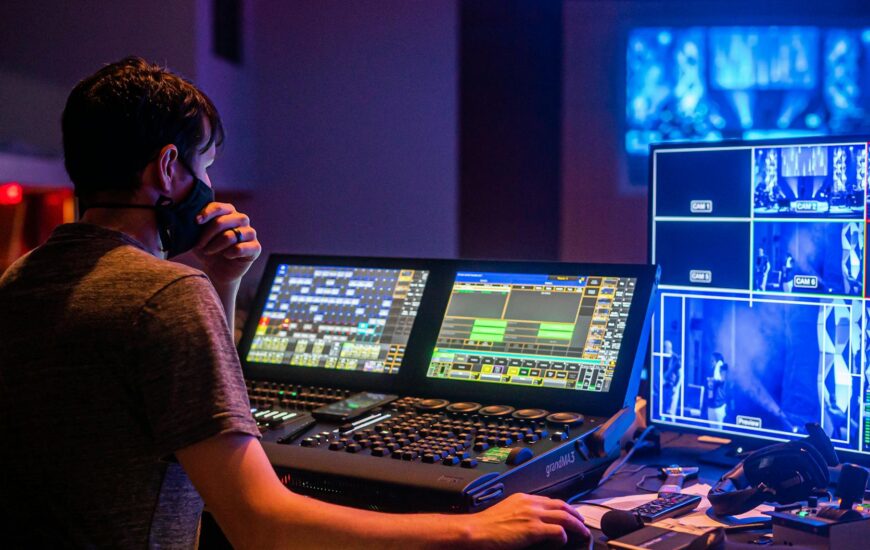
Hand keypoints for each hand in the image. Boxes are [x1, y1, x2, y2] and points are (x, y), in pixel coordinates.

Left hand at [193, 202, 261, 284]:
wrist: (218, 270)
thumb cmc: (207, 249)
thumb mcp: (198, 235)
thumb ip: (197, 225)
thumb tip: (190, 217)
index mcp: (229, 212)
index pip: (219, 207)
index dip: (207, 213)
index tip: (196, 221)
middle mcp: (241, 219)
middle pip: (222, 221)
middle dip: (207, 234)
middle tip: (199, 245)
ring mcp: (250, 233)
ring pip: (230, 235)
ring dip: (215, 245)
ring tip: (208, 251)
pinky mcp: (255, 248)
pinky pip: (240, 248)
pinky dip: (229, 253)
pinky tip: (226, 256)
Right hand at [462, 493, 590, 548]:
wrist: (476, 532)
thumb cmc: (486, 526)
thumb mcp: (505, 512)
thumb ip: (519, 513)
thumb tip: (529, 522)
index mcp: (523, 498)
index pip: (550, 500)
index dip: (563, 507)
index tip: (569, 514)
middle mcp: (530, 503)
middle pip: (562, 505)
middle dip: (575, 514)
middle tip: (582, 523)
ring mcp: (533, 515)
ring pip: (565, 516)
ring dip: (577, 526)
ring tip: (583, 533)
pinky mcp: (533, 529)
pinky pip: (558, 531)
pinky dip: (564, 536)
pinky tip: (563, 542)